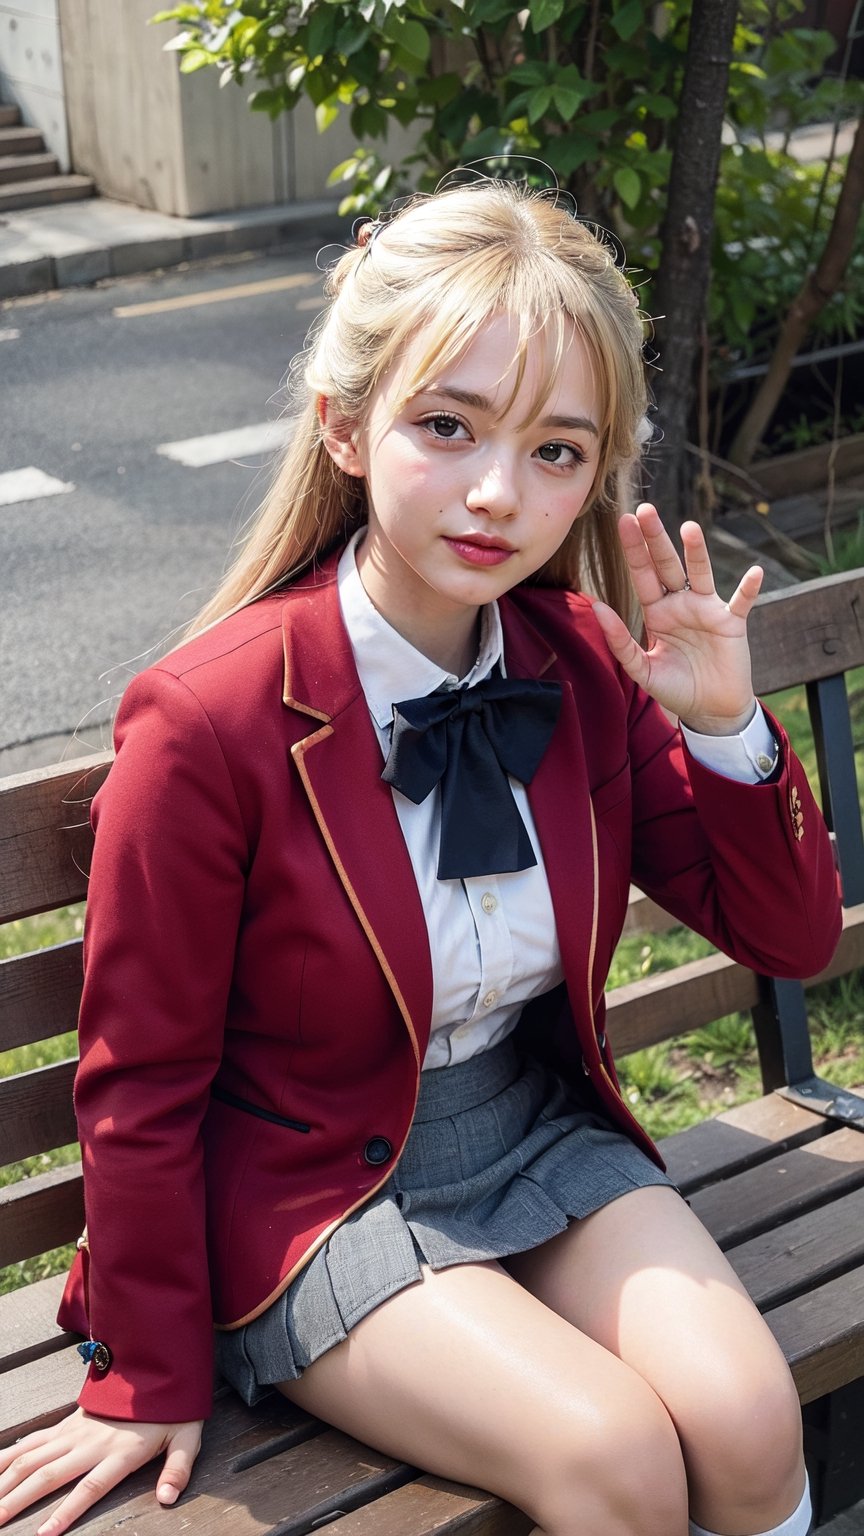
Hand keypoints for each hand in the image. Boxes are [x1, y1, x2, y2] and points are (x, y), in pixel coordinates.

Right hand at [0, 1408, 202, 1534]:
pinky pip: (34, 1441)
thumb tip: (168, 1498)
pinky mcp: (67, 1424)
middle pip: (49, 1475)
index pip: (91, 1486)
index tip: (43, 1534)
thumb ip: (177, 1469)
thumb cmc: (172, 1410)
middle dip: (19, 1501)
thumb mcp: (186, 1439)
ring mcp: (75, 1432)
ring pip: (33, 1458)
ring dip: (8, 1482)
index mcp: (120, 1451)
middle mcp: (91, 1442)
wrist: (156, 1367)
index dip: (67, 1511)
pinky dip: (11, 1455)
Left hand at [592, 504, 762, 732]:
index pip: (642, 574)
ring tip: (689, 529)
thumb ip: (620, 642)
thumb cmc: (676, 688)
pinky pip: (742, 602)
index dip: (634, 549)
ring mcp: (708, 610)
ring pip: (701, 575)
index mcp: (657, 612)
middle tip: (645, 510)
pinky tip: (754, 573)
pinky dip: (749, 589)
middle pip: (667, 565)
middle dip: (656, 539)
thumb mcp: (643, 670)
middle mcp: (681, 604)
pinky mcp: (732, 624)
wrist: (710, 710)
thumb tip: (598, 608)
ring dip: (697, 552)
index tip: (624, 521)